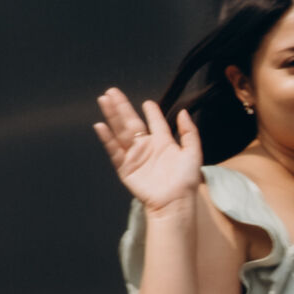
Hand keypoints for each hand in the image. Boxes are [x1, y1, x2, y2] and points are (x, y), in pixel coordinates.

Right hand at [95, 91, 202, 212]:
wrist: (174, 202)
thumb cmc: (186, 181)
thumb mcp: (193, 153)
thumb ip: (189, 132)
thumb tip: (183, 112)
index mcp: (163, 143)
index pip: (154, 122)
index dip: (151, 112)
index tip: (147, 103)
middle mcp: (147, 147)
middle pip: (131, 122)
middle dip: (122, 107)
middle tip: (112, 91)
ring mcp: (135, 156)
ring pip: (120, 131)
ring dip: (112, 116)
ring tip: (104, 100)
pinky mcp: (125, 167)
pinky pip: (114, 150)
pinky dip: (107, 138)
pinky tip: (101, 126)